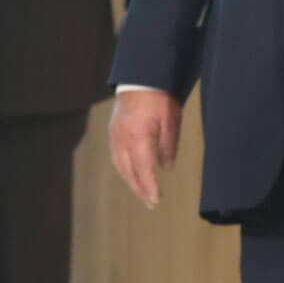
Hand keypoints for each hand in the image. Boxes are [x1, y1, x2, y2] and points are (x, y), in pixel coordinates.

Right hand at [109, 88, 183, 208]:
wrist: (140, 78)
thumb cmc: (158, 97)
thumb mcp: (170, 121)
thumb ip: (168, 146)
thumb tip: (167, 168)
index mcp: (137, 136)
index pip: (143, 168)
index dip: (150, 186)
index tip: (156, 200)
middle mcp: (122, 138)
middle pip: (129, 171)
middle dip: (140, 189)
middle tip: (151, 204)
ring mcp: (114, 135)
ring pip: (120, 166)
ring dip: (131, 181)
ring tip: (141, 193)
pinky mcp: (112, 132)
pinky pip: (116, 156)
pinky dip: (124, 169)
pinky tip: (131, 174)